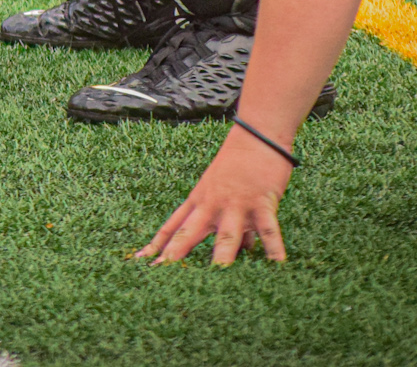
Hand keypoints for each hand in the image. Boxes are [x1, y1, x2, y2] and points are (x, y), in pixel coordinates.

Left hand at [135, 127, 293, 265]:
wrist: (256, 135)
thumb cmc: (238, 164)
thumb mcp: (222, 191)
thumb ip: (227, 222)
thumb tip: (241, 250)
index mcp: (199, 201)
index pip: (173, 226)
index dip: (157, 244)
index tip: (139, 261)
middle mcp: (212, 205)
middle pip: (190, 233)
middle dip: (176, 254)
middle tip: (163, 274)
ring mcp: (236, 205)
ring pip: (226, 237)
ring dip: (222, 258)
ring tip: (216, 280)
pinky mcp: (262, 203)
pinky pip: (268, 230)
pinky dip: (273, 249)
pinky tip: (277, 266)